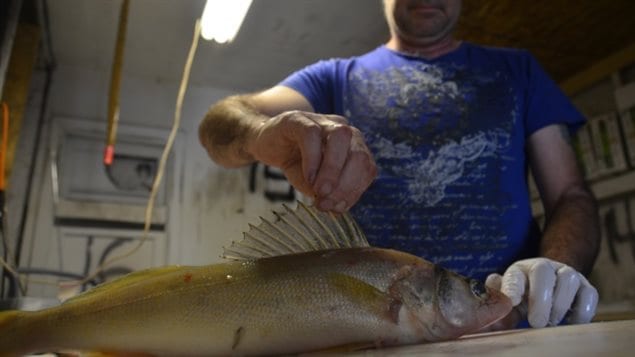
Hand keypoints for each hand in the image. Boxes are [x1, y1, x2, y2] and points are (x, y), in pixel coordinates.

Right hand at [250, 110, 376, 211]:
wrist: (267, 144)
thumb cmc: (296, 163)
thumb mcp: (314, 184)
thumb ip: (327, 193)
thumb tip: (336, 206)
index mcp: (353, 147)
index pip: (366, 168)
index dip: (355, 191)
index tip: (337, 208)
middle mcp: (344, 131)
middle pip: (359, 154)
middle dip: (346, 183)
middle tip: (326, 202)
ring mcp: (322, 121)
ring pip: (340, 138)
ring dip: (333, 170)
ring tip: (319, 191)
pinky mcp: (300, 119)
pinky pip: (312, 135)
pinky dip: (313, 159)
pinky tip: (308, 177)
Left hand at [486, 258, 597, 327]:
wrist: (550, 289)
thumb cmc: (524, 299)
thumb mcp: (508, 302)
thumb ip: (499, 304)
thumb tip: (495, 303)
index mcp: (519, 271)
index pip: (514, 275)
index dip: (512, 288)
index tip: (512, 303)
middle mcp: (544, 267)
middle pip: (543, 271)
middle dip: (540, 299)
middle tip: (536, 322)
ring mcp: (567, 275)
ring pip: (568, 279)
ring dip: (560, 304)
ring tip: (552, 322)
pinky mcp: (586, 287)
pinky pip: (590, 294)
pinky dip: (582, 310)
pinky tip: (571, 322)